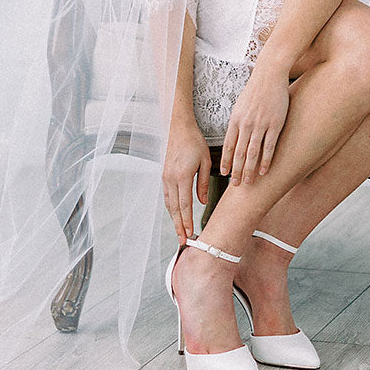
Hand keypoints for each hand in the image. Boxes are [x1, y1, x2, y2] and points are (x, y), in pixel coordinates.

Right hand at [162, 115, 211, 244]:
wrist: (178, 128)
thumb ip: (203, 183)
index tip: (189, 233)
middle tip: (183, 241)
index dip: (187, 220)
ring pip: (169, 204)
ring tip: (179, 232)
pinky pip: (168, 196)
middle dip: (179, 226)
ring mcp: (166, 177)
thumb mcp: (205, 161)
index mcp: (182, 175)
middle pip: (174, 208)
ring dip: (174, 219)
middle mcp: (171, 179)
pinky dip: (171, 209)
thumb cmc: (194, 142)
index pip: (184, 204)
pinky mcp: (165, 176)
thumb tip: (203, 201)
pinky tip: (175, 215)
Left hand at [220, 66, 289, 185]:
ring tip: (249, 182)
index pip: (227, 145)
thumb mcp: (240, 106)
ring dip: (250, 170)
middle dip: (236, 171)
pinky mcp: (275, 124)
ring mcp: (260, 124)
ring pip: (252, 152)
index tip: (223, 174)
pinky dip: (266, 161)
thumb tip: (233, 138)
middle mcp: (245, 123)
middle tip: (235, 186)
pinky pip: (269, 146)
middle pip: (238, 152)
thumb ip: (237, 122)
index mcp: (235, 119)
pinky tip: (264, 171)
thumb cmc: (255, 90)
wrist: (269, 74)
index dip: (225, 161)